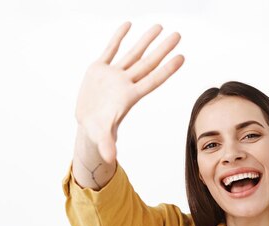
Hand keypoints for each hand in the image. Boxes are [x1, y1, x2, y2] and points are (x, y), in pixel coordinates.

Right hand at [75, 22, 183, 162]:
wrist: (87, 124)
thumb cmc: (98, 131)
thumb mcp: (102, 136)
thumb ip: (107, 144)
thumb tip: (111, 159)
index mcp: (129, 97)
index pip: (153, 80)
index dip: (167, 69)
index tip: (182, 57)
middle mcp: (125, 83)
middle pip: (148, 63)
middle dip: (162, 49)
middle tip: (178, 35)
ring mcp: (113, 75)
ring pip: (133, 53)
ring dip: (145, 40)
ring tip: (159, 26)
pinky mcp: (99, 69)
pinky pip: (110, 49)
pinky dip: (117, 37)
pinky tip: (128, 24)